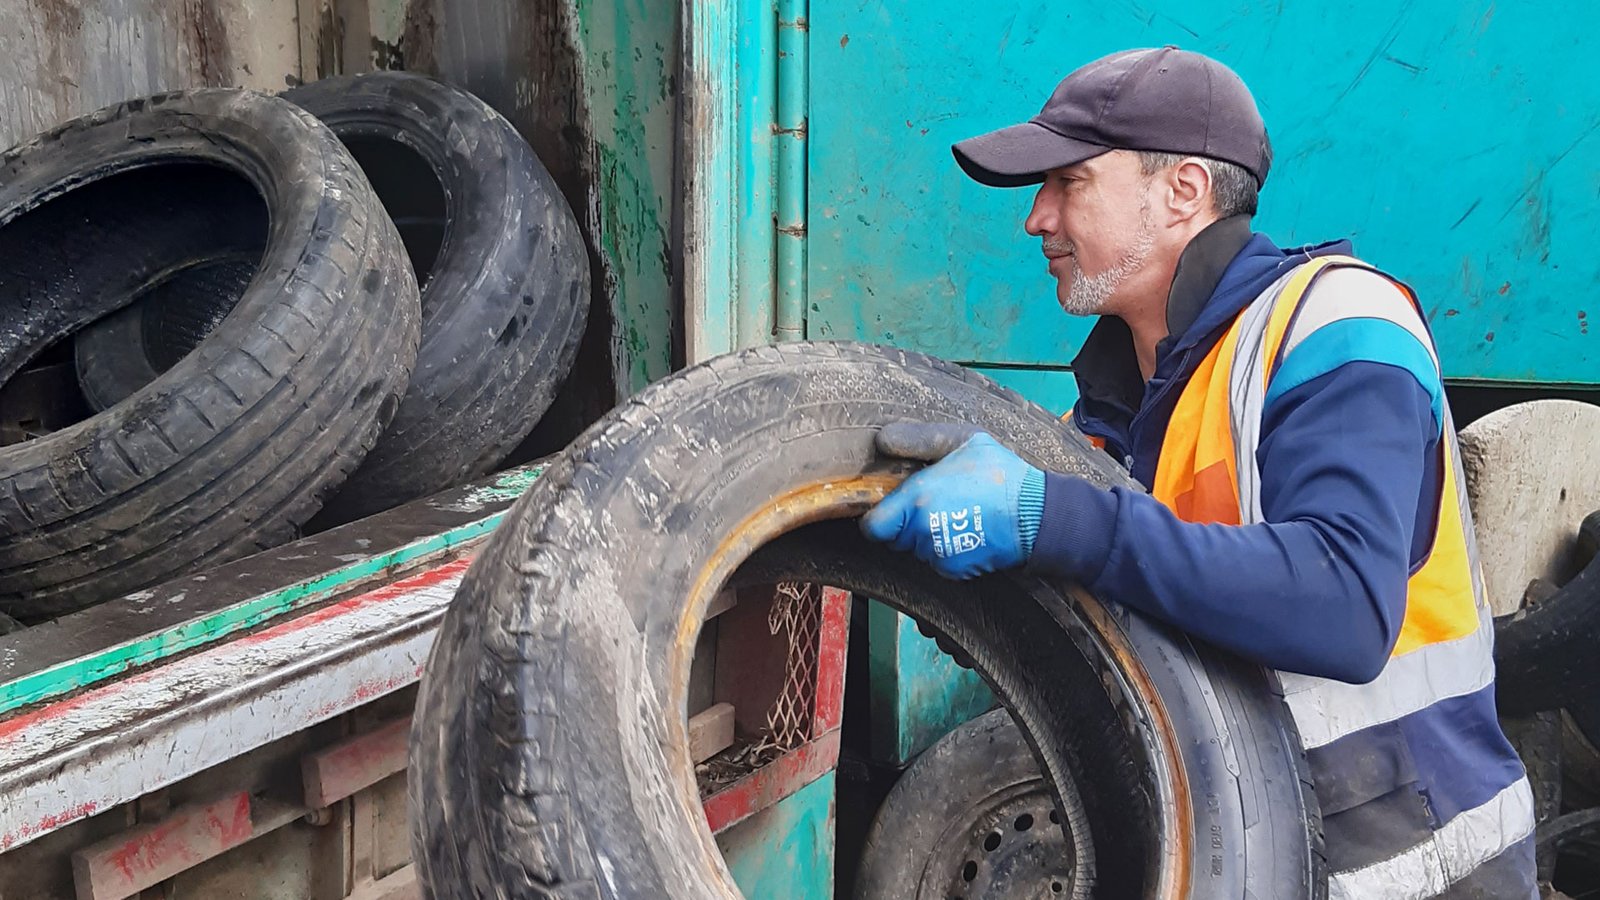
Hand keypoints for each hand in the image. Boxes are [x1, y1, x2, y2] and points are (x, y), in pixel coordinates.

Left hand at [861, 423, 1044, 579]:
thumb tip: (882, 441)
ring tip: (955, 516)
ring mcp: (938, 553)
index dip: (880, 517)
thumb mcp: (962, 442)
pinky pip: (937, 561)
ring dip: (927, 537)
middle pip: (895, 538)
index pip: (874, 526)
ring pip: (917, 549)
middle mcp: (923, 530)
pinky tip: (965, 532)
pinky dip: (945, 551)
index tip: (893, 507)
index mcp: (918, 497)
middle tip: (934, 505)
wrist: (1036, 515)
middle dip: (906, 524)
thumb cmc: (1000, 475)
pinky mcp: (954, 569)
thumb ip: (919, 440)